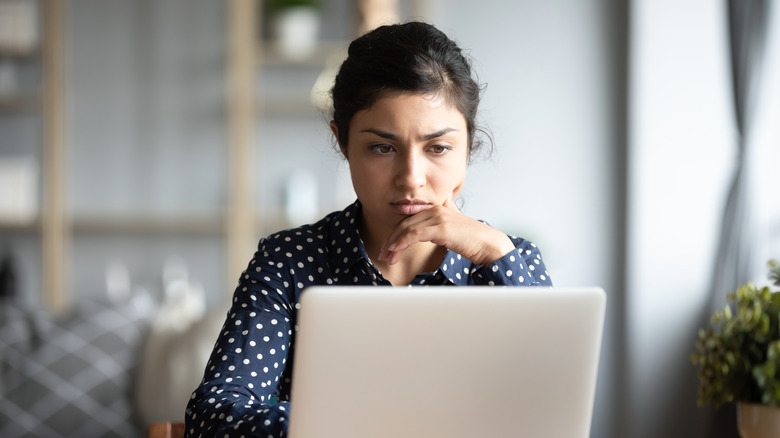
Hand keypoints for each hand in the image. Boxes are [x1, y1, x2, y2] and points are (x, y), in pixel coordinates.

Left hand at [377, 196, 514, 266]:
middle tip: (383, 255)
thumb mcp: (455, 223)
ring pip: (406, 229)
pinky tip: (395, 251)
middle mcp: (435, 210)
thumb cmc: (472, 238)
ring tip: (387, 258)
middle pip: (404, 224)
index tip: (387, 248)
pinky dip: (401, 242)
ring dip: (393, 244)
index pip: (408, 220)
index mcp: (436, 208)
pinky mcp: (441, 228)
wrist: (489, 244)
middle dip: (391, 240)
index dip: (396, 233)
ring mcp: (438, 218)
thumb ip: (447, 211)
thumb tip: (444, 201)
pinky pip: (414, 234)